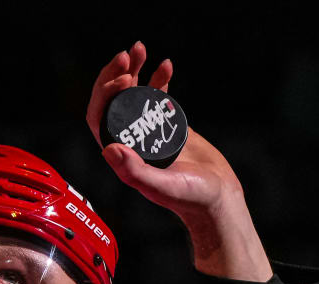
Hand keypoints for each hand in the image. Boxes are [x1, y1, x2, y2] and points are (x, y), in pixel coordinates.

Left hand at [84, 42, 272, 280]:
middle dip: (115, 74)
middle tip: (128, 55)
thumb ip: (135, 172)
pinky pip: (156, 96)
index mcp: (122, 155)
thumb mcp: (161, 187)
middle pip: (113, 101)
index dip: (105, 94)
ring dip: (134, 70)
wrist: (218, 198)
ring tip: (141, 49)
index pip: (100, 118)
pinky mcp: (168, 125)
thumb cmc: (191, 198)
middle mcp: (131, 142)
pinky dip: (158, 79)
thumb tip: (109, 149)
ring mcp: (149, 132)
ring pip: (133, 95)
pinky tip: (166, 65)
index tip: (123, 77)